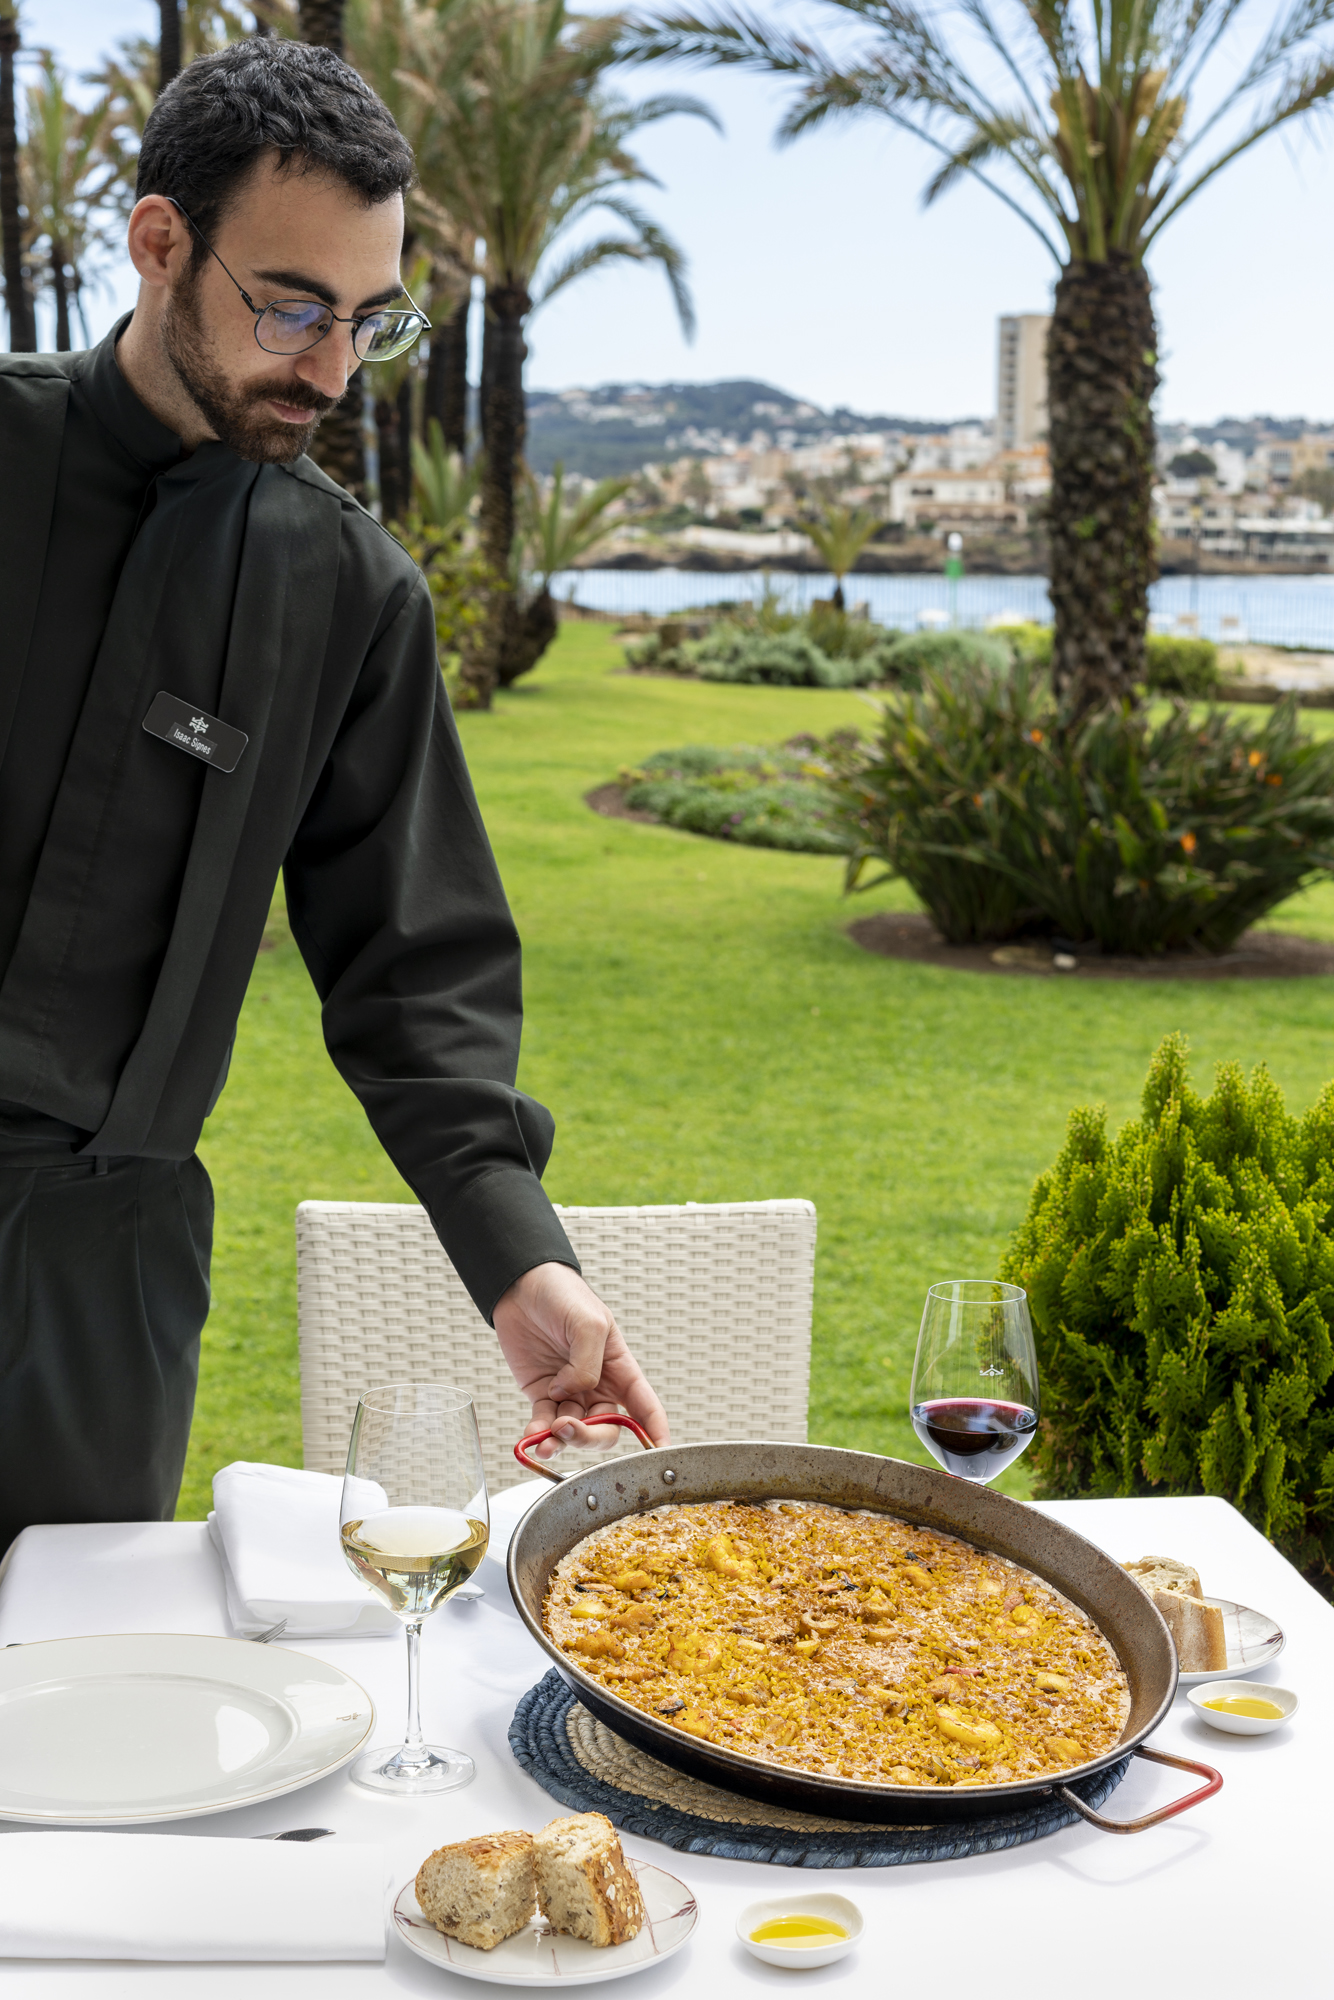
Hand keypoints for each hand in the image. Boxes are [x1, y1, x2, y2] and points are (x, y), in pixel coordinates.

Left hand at [493, 1262, 668, 1460]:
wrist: (521, 1287)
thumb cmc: (564, 1295)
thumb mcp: (589, 1322)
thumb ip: (587, 1364)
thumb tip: (571, 1394)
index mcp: (621, 1370)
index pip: (645, 1408)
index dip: (655, 1434)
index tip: (658, 1454)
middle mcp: (598, 1386)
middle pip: (606, 1429)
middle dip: (589, 1437)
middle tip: (568, 1428)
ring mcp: (569, 1394)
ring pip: (574, 1433)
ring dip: (561, 1442)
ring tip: (547, 1440)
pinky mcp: (542, 1396)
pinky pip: (543, 1425)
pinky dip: (538, 1436)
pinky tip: (532, 1438)